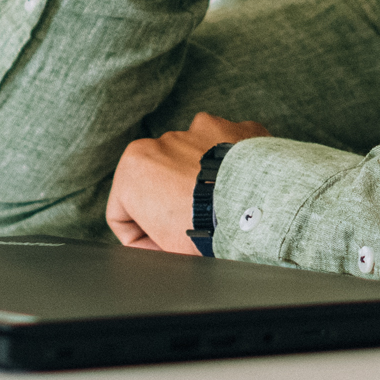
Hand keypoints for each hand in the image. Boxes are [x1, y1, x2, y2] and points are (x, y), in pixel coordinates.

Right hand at [105, 113, 269, 253]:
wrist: (257, 213)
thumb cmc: (207, 232)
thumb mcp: (163, 248)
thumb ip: (148, 243)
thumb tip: (156, 248)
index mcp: (134, 165)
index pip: (122, 211)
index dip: (141, 239)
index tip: (163, 249)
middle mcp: (164, 140)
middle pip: (159, 182)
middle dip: (173, 205)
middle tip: (194, 232)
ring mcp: (202, 130)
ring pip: (194, 163)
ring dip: (202, 183)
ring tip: (221, 212)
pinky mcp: (236, 130)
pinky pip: (229, 152)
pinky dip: (233, 169)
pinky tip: (241, 193)